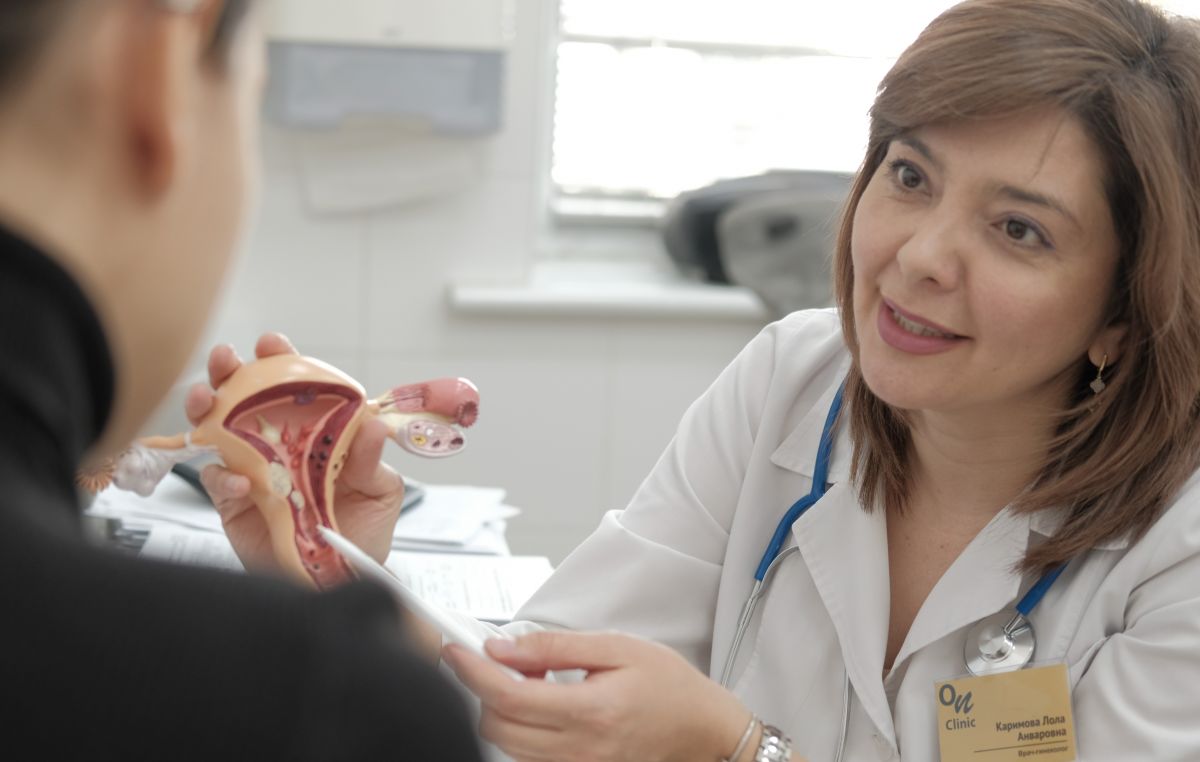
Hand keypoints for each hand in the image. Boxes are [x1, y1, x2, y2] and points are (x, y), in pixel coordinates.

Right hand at [186, 333, 404, 568]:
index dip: (281, 361)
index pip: (294, 387)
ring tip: (206, 399)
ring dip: (205, 409)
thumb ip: (372, 459)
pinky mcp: (233, 505)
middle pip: (244, 398)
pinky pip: (218, 483)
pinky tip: (240, 482)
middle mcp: (277, 444)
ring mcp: (251, 471)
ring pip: (215, 431)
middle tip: (225, 358)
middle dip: (229, 372)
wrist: (341, 579)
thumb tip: (373, 425)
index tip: (273, 344)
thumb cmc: (363, 530)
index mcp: (313, 431)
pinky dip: (223, 478)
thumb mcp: (379, 490)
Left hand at [443, 631, 752, 761]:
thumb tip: (504, 647)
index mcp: (590, 712)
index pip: (508, 696)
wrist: (704, 730)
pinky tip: (544, 708)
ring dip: (504, 711)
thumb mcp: (617, 648)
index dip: (472, 671)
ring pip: (507, 747)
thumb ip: (555, 647)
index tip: (455, 650)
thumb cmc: (670, 687)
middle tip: (507, 661)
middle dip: (485, 690)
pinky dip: (522, 732)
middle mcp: (580, 751)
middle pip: (497, 727)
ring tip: (535, 682)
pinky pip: (529, 760)